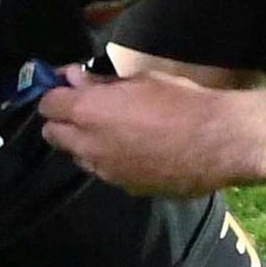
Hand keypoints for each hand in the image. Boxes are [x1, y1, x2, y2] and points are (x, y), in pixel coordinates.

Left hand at [36, 67, 265, 195]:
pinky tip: (137, 151)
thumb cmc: (182, 101)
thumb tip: (76, 79)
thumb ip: (102, 83)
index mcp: (88, 111)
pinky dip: (111, 159)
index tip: (70, 87)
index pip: (48, 104)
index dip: (57, 94)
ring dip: (86, 142)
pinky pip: (105, 171)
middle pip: (53, 135)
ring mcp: (105, 170)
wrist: (218, 142)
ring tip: (115, 131)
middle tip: (88, 109)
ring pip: (78, 156)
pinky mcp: (125, 187)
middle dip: (63, 121)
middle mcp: (88, 144)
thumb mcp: (142, 81)